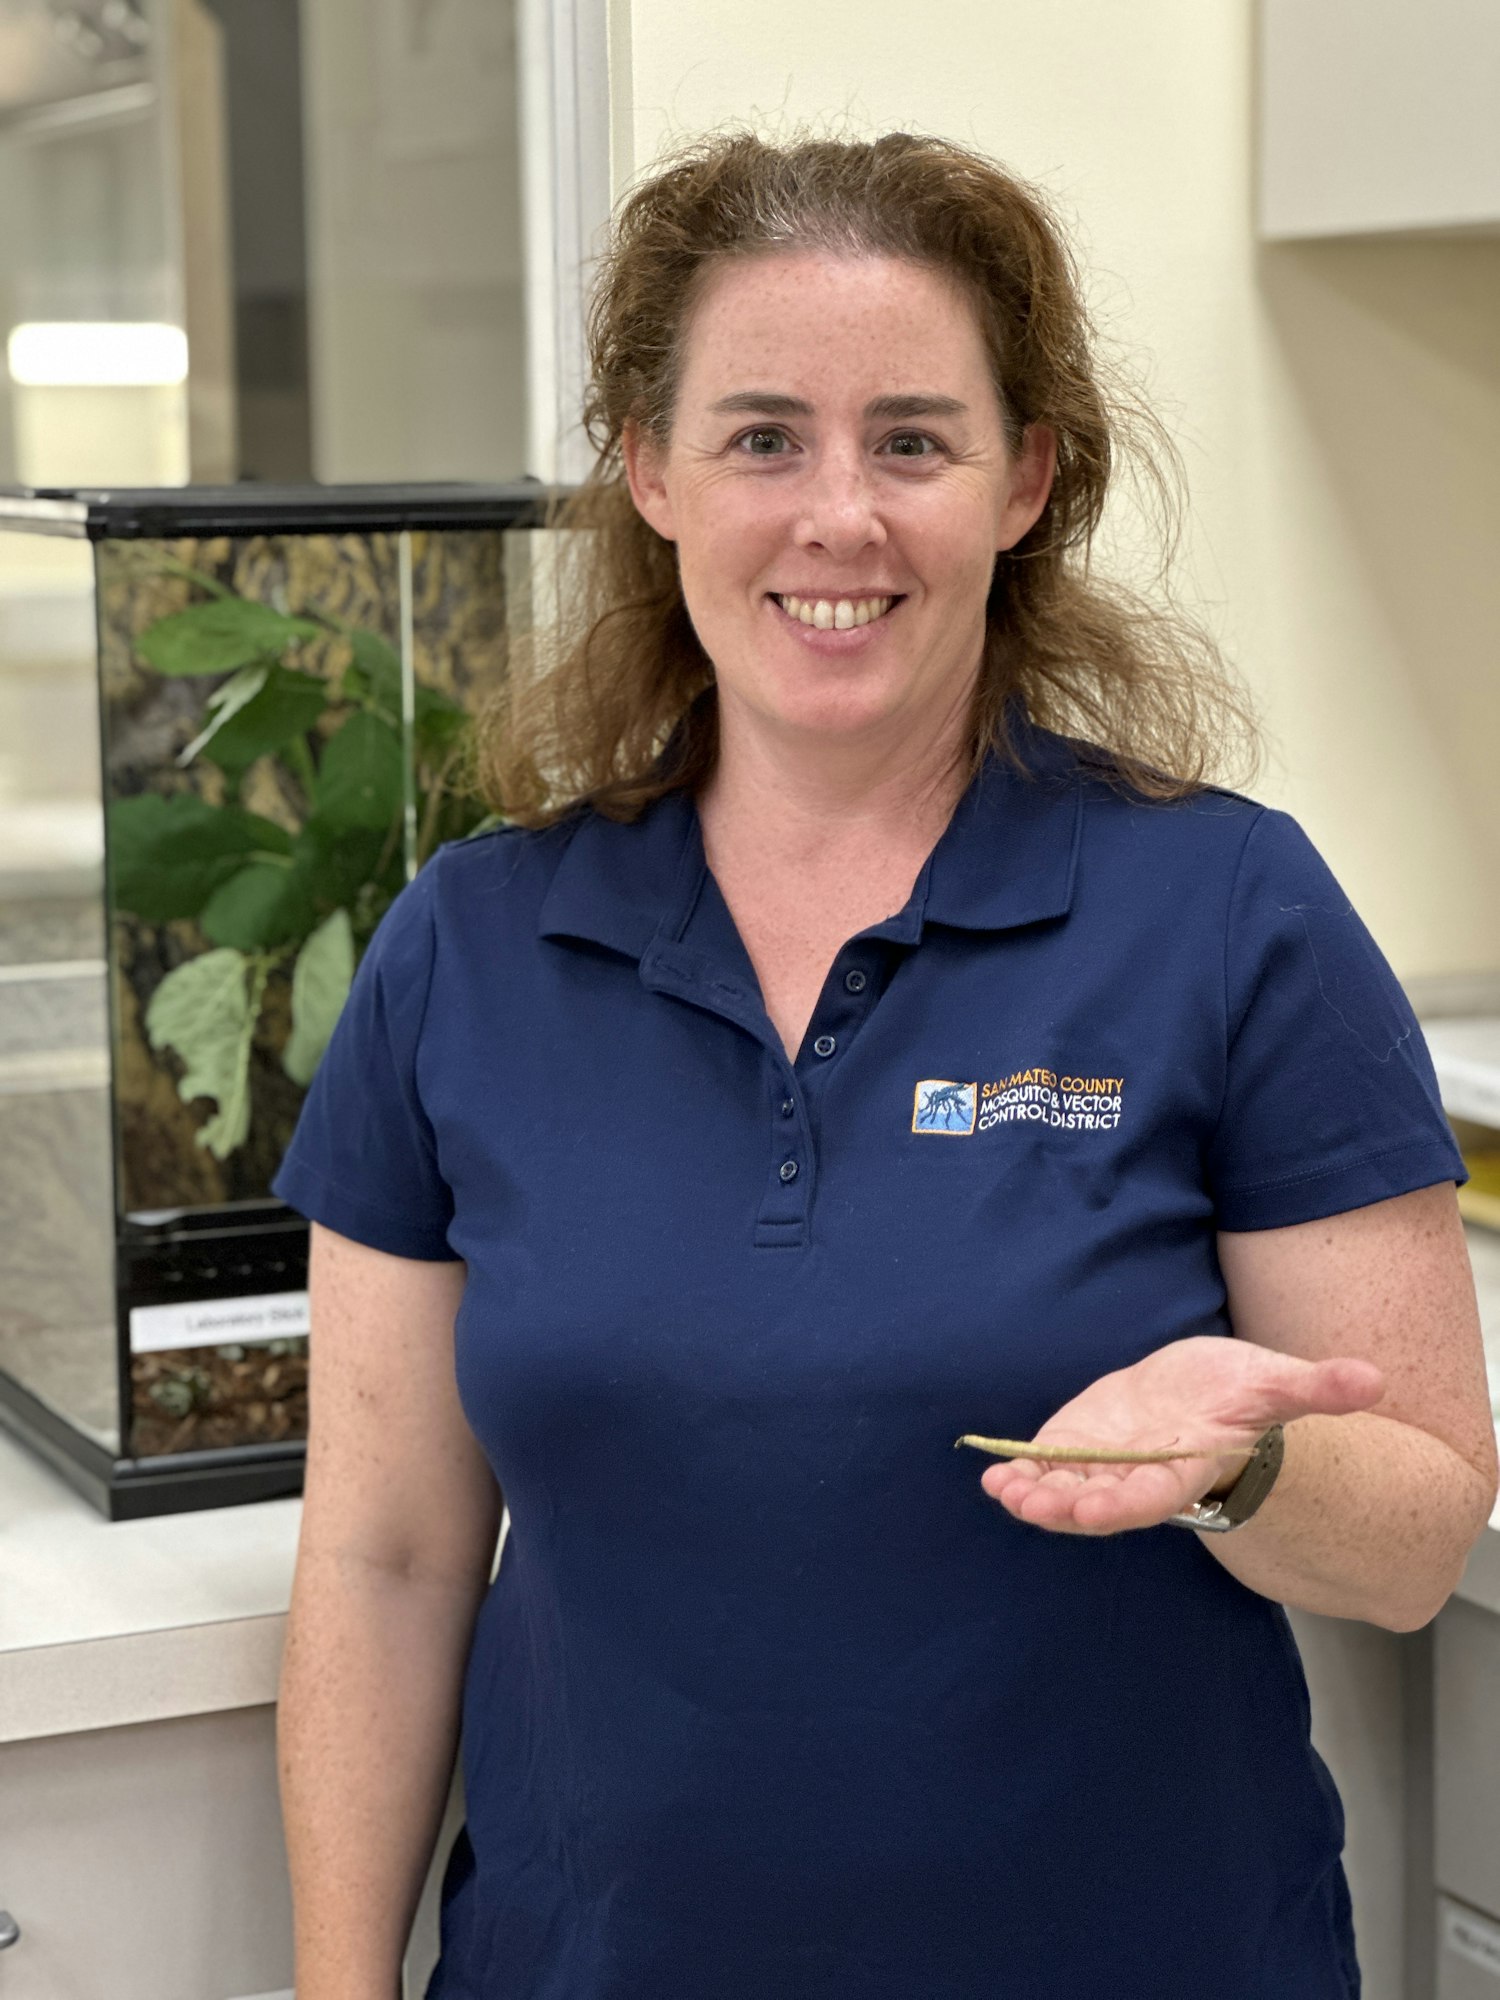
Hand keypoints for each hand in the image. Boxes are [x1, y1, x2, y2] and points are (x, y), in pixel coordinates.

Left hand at [978, 1335, 1384, 1534]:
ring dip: (1034, 1494)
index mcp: (1187, 1464)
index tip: (1088, 1507)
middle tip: (1031, 1502)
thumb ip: (1317, 1387)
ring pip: (1066, 1489)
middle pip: (1101, 1499)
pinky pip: (1047, 1467)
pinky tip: (993, 1472)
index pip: (1155, 1493)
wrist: (1207, 1392)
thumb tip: (1374, 1379)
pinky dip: (1020, 1472)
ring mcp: (1107, 1463)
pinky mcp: (1081, 1445)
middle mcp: (1142, 1473)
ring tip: (1003, 1488)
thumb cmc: (1243, 1393)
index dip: (1121, 1501)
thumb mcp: (1277, 1382)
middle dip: (1065, 1505)